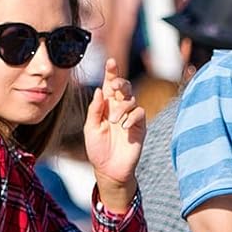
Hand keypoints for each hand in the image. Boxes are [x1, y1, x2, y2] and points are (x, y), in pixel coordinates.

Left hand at [84, 57, 144, 207]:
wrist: (108, 169)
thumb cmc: (97, 149)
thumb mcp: (90, 128)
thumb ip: (95, 110)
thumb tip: (100, 90)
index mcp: (106, 105)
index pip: (110, 84)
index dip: (111, 72)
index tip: (110, 61)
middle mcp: (119, 108)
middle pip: (124, 86)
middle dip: (121, 82)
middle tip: (115, 86)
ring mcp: (131, 117)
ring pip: (132, 99)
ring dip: (122, 107)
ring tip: (114, 122)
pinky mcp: (140, 127)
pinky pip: (140, 113)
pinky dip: (132, 117)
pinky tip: (124, 126)